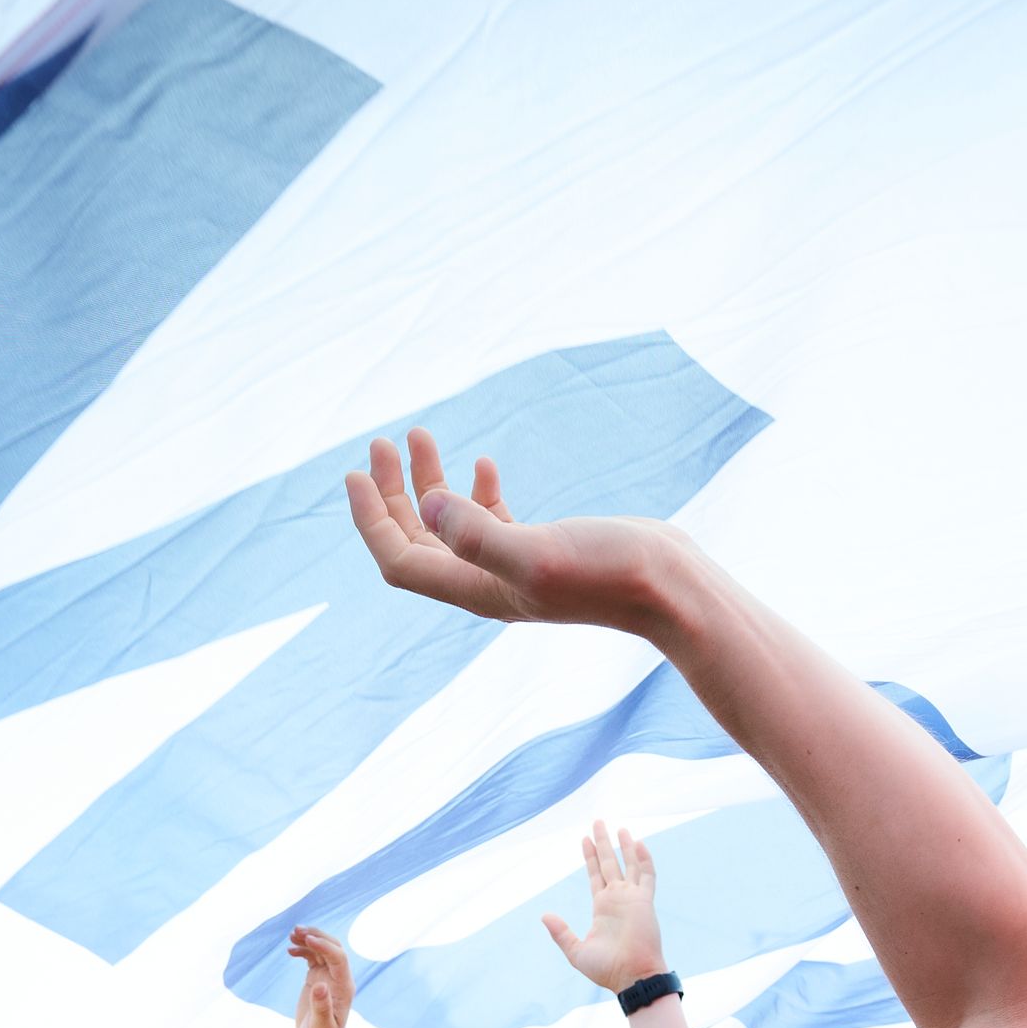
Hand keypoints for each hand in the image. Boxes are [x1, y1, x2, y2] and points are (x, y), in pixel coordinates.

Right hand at [287, 926, 355, 1027]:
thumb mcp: (321, 1027)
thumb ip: (322, 1007)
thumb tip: (320, 985)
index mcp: (344, 988)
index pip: (338, 958)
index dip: (324, 946)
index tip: (306, 940)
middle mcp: (339, 979)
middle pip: (333, 948)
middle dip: (317, 936)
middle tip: (296, 931)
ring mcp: (328, 978)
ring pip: (322, 950)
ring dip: (309, 940)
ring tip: (291, 935)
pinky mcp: (317, 979)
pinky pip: (313, 958)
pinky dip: (303, 950)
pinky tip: (290, 950)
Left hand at [347, 429, 688, 639]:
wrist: (672, 590)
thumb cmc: (609, 575)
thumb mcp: (537, 552)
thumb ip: (478, 533)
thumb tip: (428, 505)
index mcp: (476, 589)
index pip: (401, 559)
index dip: (370, 520)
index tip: (354, 473)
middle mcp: (487, 583)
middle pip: (416, 540)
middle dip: (392, 493)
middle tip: (382, 443)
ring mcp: (514, 567)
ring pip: (451, 526)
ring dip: (429, 483)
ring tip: (420, 436)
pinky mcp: (543, 551)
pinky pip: (492, 522)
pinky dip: (477, 492)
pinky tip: (484, 464)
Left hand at [541, 822, 668, 992]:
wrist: (632, 977)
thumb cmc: (607, 969)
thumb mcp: (576, 950)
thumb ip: (561, 932)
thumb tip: (544, 916)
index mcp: (602, 908)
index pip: (595, 875)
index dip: (589, 857)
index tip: (585, 840)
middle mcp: (617, 899)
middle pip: (609, 863)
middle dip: (603, 843)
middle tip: (598, 822)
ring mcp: (632, 899)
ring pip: (629, 865)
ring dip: (624, 846)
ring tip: (619, 828)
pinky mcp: (644, 902)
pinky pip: (646, 876)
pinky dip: (644, 859)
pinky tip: (638, 843)